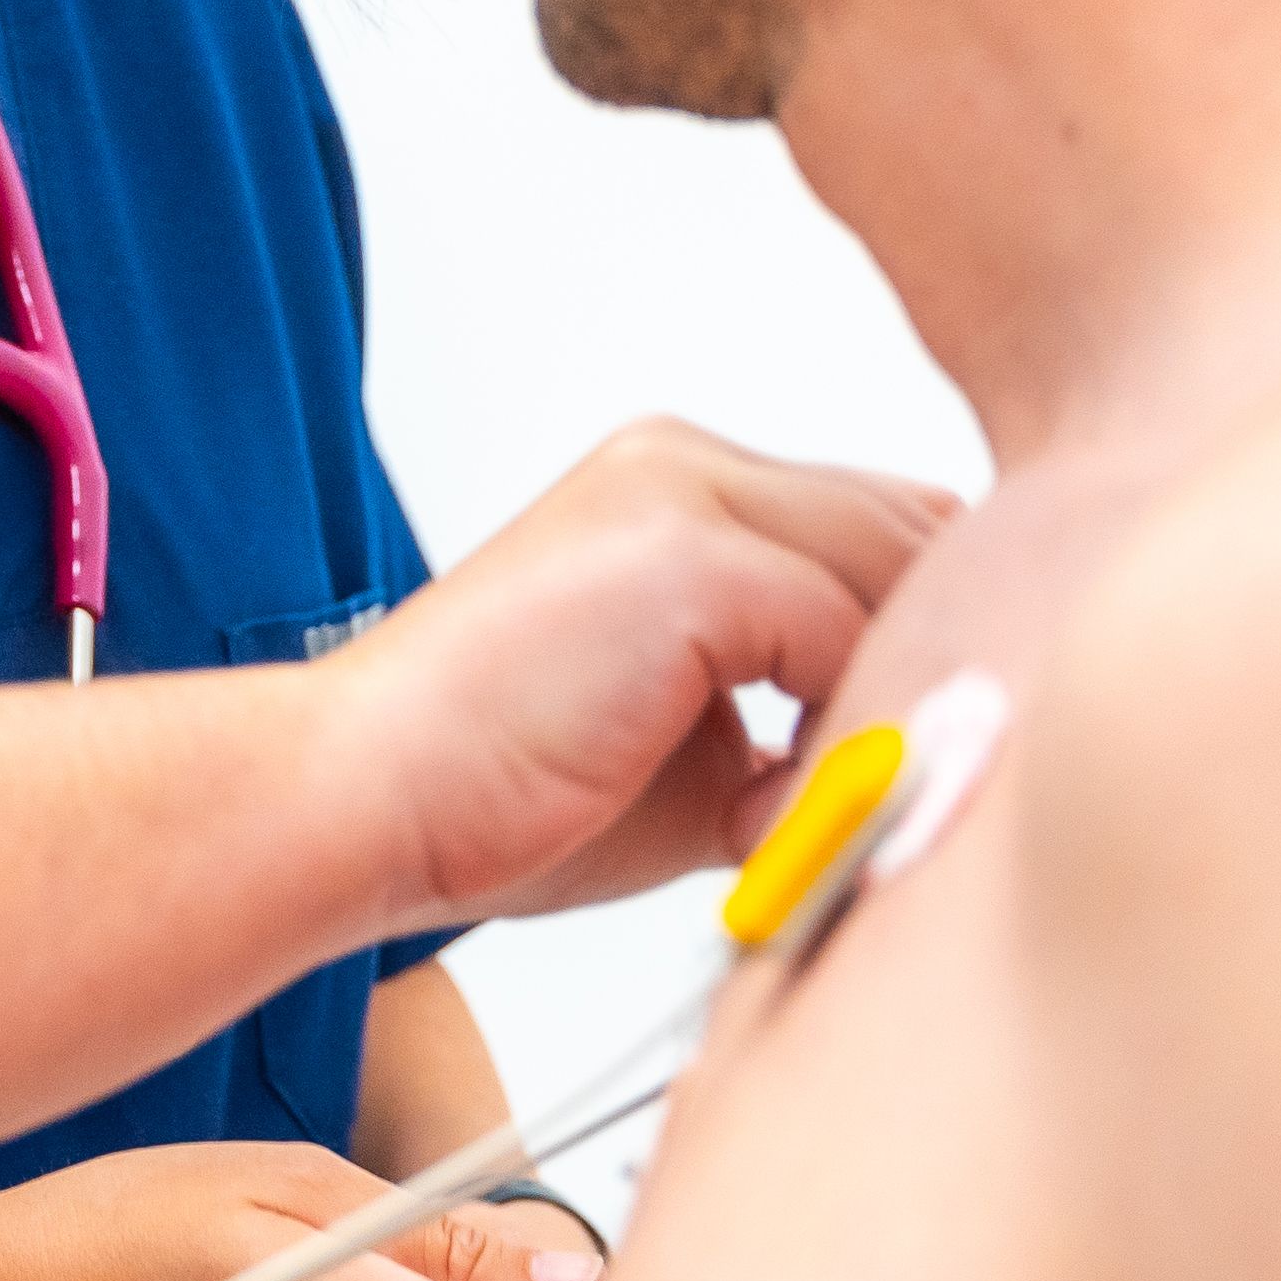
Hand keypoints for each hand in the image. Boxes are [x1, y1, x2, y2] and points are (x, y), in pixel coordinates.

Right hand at [333, 421, 951, 926]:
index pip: (877, 526)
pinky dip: (838, 738)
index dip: (914, 637)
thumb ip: (802, 720)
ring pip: (898, 577)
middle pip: (910, 532)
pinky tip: (764, 819)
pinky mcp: (690, 558)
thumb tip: (913, 764)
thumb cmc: (495, 798)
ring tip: (812, 815)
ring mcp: (686, 494)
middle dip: (921, 663)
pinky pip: (851, 637)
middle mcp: (684, 461)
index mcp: (675, 486)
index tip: (892, 753)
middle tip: (878, 794)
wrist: (359, 802)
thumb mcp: (696, 744)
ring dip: (886, 702)